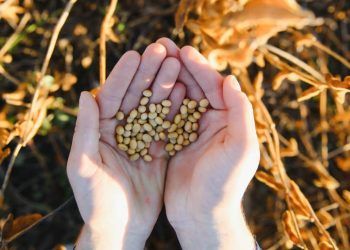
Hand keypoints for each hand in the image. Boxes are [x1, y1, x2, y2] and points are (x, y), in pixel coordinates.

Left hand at [66, 43, 184, 248]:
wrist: (120, 227)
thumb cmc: (96, 201)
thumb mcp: (83, 167)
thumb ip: (84, 132)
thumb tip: (85, 95)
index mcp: (100, 131)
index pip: (111, 96)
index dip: (123, 75)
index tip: (137, 54)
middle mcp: (120, 130)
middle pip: (135, 96)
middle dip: (148, 72)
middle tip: (162, 49)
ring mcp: (141, 138)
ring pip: (154, 106)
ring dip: (165, 85)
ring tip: (178, 64)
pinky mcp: (158, 150)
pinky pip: (168, 125)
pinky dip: (177, 109)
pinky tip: (187, 93)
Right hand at [157, 38, 259, 249]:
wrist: (202, 214)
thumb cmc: (224, 184)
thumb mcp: (241, 147)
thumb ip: (240, 112)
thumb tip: (231, 79)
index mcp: (229, 120)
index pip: (214, 86)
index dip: (200, 67)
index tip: (183, 50)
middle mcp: (212, 121)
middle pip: (195, 86)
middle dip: (179, 65)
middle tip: (162, 45)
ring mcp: (192, 130)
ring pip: (178, 97)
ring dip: (166, 78)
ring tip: (151, 59)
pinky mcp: (175, 140)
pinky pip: (165, 115)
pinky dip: (156, 100)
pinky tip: (144, 87)